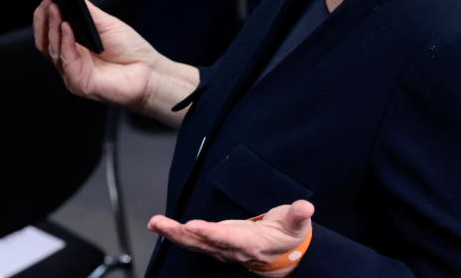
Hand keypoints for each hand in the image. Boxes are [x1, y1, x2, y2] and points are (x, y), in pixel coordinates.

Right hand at [33, 0, 159, 110]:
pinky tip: (67, 27)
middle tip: (48, 3)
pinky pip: (67, 60)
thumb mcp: (106, 24)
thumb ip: (87, 13)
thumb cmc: (130, 50)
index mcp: (73, 48)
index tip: (46, 0)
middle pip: (45, 42)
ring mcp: (72, 73)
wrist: (149, 72)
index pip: (49, 34)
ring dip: (53, 28)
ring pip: (53, 50)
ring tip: (56, 10)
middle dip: (44, 21)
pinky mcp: (79, 83)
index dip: (44, 18)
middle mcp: (69, 61)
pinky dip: (65, 42)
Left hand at [148, 200, 314, 276]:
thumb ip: (298, 216)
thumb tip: (306, 207)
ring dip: (172, 233)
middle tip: (161, 224)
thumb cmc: (287, 235)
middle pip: (203, 242)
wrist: (282, 254)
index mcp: (250, 243)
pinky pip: (191, 240)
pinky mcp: (214, 243)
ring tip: (154, 223)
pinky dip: (175, 233)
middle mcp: (231, 248)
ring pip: (193, 242)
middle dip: (181, 233)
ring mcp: (220, 247)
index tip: (194, 225)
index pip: (227, 238)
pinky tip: (158, 225)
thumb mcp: (296, 225)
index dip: (210, 232)